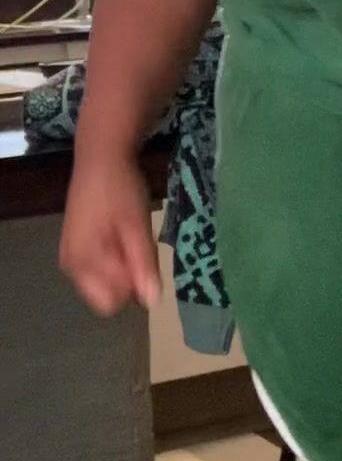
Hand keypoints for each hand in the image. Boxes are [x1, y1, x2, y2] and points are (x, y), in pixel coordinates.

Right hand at [60, 156, 160, 317]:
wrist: (101, 158)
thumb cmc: (121, 190)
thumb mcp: (137, 226)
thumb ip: (143, 264)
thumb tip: (152, 302)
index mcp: (81, 263)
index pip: (110, 303)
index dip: (131, 286)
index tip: (141, 258)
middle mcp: (70, 266)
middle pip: (108, 295)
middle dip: (128, 277)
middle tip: (137, 244)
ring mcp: (71, 257)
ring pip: (106, 282)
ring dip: (124, 267)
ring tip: (130, 235)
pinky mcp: (76, 247)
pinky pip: (100, 268)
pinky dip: (116, 258)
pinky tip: (122, 233)